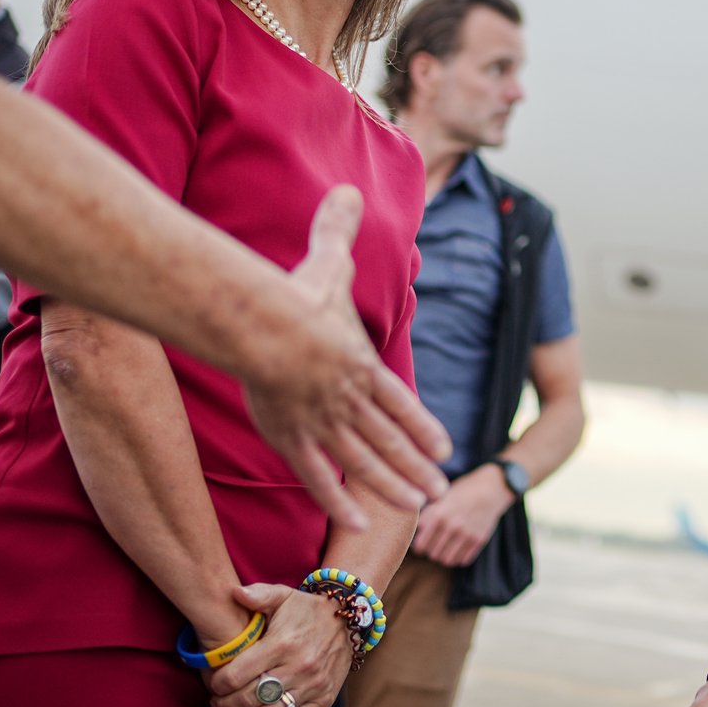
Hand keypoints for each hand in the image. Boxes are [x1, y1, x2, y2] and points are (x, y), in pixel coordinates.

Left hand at [195, 583, 353, 706]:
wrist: (349, 620)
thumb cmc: (307, 609)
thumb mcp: (284, 595)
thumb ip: (258, 594)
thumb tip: (234, 593)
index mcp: (283, 643)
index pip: (236, 676)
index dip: (217, 685)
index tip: (213, 684)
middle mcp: (299, 667)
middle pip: (247, 700)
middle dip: (224, 706)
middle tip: (217, 702)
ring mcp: (313, 686)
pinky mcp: (322, 701)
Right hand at [242, 187, 451, 530]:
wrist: (263, 326)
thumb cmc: (295, 294)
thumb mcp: (326, 260)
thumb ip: (337, 230)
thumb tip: (347, 188)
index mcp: (361, 364)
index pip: (399, 402)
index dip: (421, 427)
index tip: (444, 446)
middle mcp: (350, 398)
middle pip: (390, 439)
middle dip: (416, 467)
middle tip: (440, 489)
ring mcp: (323, 421)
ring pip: (365, 461)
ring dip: (394, 485)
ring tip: (419, 506)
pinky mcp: (291, 437)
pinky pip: (319, 474)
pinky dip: (339, 497)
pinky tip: (361, 518)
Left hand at [412, 462, 515, 567]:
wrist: (492, 488)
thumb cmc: (462, 491)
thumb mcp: (441, 496)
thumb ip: (427, 513)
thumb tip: (411, 532)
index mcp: (438, 513)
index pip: (419, 545)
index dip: (418, 545)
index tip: (421, 542)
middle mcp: (451, 525)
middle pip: (432, 554)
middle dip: (431, 551)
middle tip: (434, 544)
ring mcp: (466, 534)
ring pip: (446, 560)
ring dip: (444, 556)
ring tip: (445, 547)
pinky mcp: (479, 540)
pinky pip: (463, 560)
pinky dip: (459, 557)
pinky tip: (459, 547)